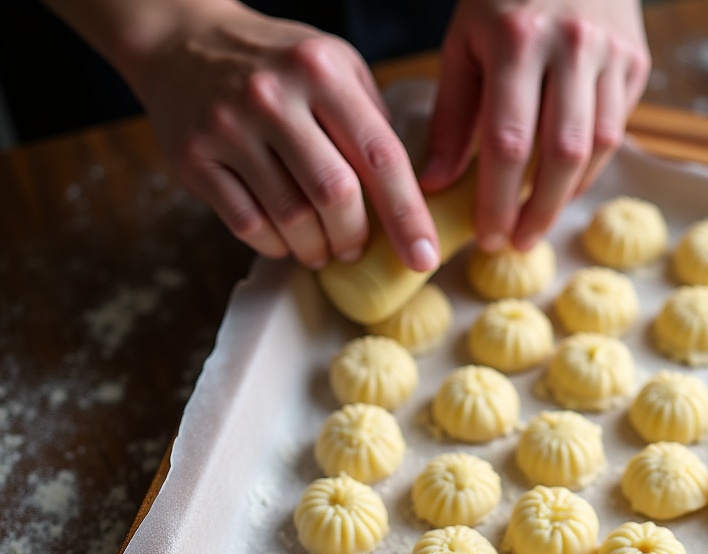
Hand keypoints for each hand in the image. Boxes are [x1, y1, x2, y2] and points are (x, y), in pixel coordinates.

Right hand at [127, 1, 439, 270]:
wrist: (180, 40)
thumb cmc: (275, 64)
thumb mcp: (334, 65)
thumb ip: (372, 120)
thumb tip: (412, 193)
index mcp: (321, 70)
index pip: (379, 155)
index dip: (407, 214)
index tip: (423, 256)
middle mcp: (273, 95)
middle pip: (334, 194)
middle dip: (354, 236)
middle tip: (355, 247)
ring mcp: (228, 126)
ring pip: (291, 217)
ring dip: (316, 248)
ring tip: (322, 249)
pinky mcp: (194, 157)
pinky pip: (248, 225)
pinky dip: (276, 245)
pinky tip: (285, 239)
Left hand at [421, 0, 649, 252]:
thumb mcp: (464, 42)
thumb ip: (452, 114)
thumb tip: (437, 184)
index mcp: (516, 39)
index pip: (506, 142)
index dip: (496, 200)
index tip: (486, 237)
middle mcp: (570, 45)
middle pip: (559, 154)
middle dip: (537, 211)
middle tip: (516, 243)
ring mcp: (610, 52)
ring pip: (598, 148)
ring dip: (566, 195)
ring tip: (538, 221)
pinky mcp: (635, 61)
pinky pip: (616, 131)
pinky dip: (590, 167)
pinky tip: (563, 185)